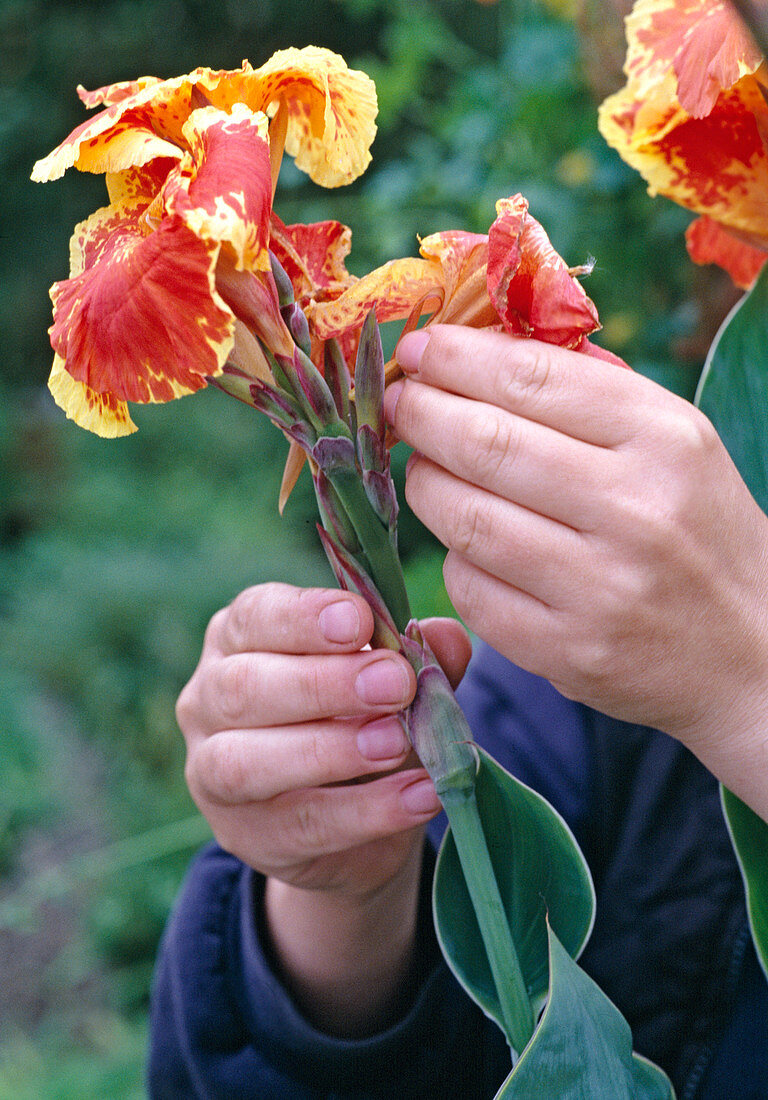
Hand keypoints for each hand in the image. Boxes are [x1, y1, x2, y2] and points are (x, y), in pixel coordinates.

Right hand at [177, 582, 470, 1033]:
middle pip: (244, 686)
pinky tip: (421, 795)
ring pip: (248, 761)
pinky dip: (367, 811)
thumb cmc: (360, 719)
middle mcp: (209, 699)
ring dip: (329, 750)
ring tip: (398, 741)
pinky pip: (299, 824)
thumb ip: (417, 656)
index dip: (303, 617)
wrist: (353, 823)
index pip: (255, 615)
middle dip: (323, 684)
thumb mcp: (391, 681)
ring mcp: (211, 773)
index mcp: (240, 638)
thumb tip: (449, 637)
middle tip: (396, 683)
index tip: (360, 620)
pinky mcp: (245, 835)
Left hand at [386, 325, 767, 817]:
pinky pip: (469, 587)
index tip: (419, 350)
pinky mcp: (565, 650)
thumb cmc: (698, 528)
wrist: (749, 650)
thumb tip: (479, 345)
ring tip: (424, 465)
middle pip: (484, 443)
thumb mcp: (673, 441)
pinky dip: (453, 555)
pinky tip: (467, 540)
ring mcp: (597, 587)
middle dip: (421, 413)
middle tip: (400, 403)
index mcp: (663, 439)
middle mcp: (634, 510)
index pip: (531, 377)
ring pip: (463, 517)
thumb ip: (587, 390)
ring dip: (424, 482)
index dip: (456, 358)